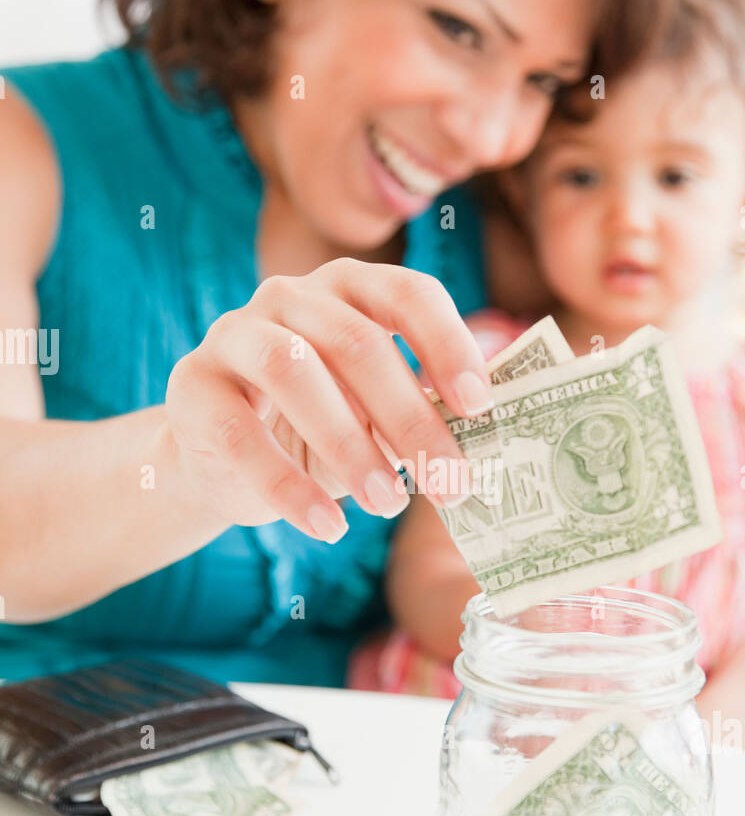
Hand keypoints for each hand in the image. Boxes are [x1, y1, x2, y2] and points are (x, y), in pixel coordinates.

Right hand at [164, 259, 492, 541]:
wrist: (220, 458)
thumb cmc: (320, 429)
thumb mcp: (376, 419)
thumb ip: (421, 415)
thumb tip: (481, 451)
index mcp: (348, 288)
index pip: (407, 294)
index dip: (448, 345)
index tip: (481, 407)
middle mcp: (289, 296)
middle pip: (356, 342)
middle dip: (411, 418)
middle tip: (451, 483)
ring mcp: (233, 334)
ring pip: (293, 371)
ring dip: (350, 444)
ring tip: (389, 503)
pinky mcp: (192, 386)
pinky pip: (239, 433)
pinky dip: (288, 487)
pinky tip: (327, 526)